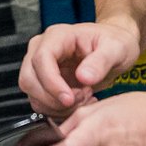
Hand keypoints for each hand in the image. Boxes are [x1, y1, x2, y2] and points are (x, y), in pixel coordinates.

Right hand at [19, 21, 141, 116]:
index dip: (51, 83)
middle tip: (80, 99)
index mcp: (57, 36)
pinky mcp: (44, 82)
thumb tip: (83, 77)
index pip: (41, 59)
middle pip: (29, 79)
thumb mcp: (116, 48)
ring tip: (84, 98)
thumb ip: (101, 61)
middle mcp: (42, 49)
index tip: (69, 98)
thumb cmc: (115, 42)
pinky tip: (79, 102)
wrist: (114, 49)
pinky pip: (41, 102)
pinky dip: (58, 110)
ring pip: (32, 94)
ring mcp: (40, 66)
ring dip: (56, 106)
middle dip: (52, 98)